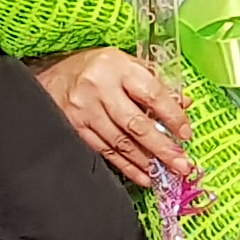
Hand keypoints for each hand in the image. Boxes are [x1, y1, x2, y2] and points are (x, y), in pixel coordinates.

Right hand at [37, 46, 191, 188]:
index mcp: (118, 67)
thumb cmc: (96, 69)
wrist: (53, 77)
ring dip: (146, 161)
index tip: (186, 133)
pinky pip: (105, 151)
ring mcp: (85, 110)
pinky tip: (142, 175)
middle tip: (181, 164)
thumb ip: (154, 82)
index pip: (152, 94)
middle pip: (136, 124)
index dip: (172, 116)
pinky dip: (126, 166)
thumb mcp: (125, 64)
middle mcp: (100, 88)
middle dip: (162, 148)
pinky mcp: (76, 128)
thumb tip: (182, 103)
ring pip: (121, 142)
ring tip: (165, 173)